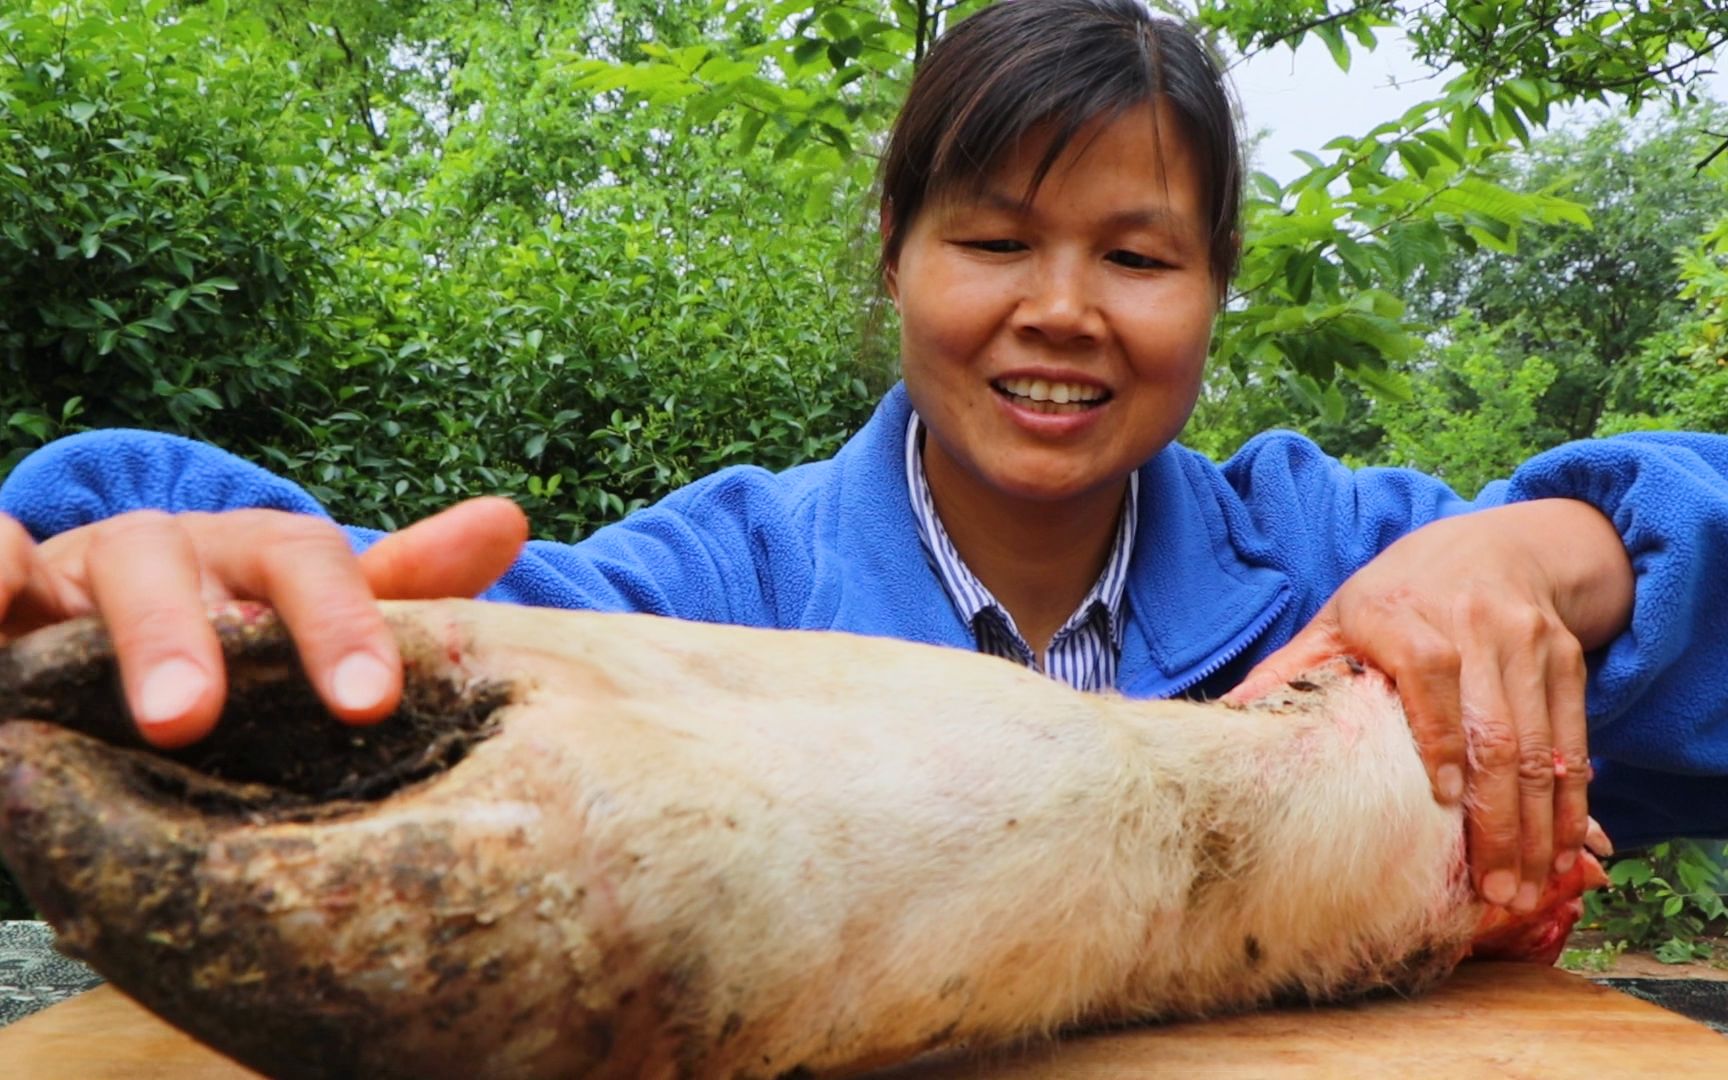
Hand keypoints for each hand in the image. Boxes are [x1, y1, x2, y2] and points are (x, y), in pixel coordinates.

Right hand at [0, 498, 527, 748]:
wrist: (98, 643)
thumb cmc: (230, 639)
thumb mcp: (308, 621)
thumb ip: (395, 590)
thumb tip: (509, 517)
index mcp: (253, 559)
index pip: (304, 568)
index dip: (338, 625)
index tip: (369, 703)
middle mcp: (166, 553)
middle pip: (173, 568)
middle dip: (181, 638)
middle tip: (190, 717)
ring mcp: (76, 572)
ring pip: (88, 572)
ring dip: (96, 628)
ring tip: (107, 702)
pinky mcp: (7, 590)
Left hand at [1226, 499, 1632, 914]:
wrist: (1494, 544)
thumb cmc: (1395, 597)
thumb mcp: (1337, 619)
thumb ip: (1288, 671)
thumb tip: (1225, 717)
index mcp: (1397, 611)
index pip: (1428, 670)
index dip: (1438, 735)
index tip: (1442, 798)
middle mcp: (1470, 622)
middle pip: (1494, 726)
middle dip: (1499, 817)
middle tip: (1496, 890)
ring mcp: (1525, 641)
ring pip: (1539, 744)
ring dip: (1538, 824)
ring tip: (1526, 888)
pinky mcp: (1565, 658)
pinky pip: (1572, 739)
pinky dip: (1571, 799)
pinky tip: (1564, 849)